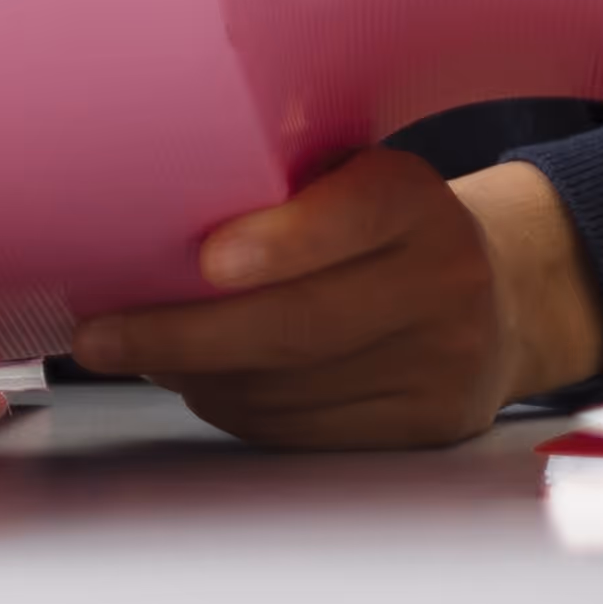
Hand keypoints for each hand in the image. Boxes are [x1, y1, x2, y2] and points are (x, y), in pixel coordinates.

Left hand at [72, 148, 602, 449]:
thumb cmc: (384, 225)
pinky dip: (238, 410)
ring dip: (197, 379)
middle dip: (184, 336)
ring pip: (291, 387)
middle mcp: (445, 279)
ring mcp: (443, 362)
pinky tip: (203, 385)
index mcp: (415, 198)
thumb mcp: (349, 174)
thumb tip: (143, 216)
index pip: (352, 215)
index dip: (280, 242)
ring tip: (141, 358)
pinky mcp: (427, 423)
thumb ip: (276, 186)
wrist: (501, 296)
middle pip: (301, 324)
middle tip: (101, 338)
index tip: (206, 260)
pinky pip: (307, 429)